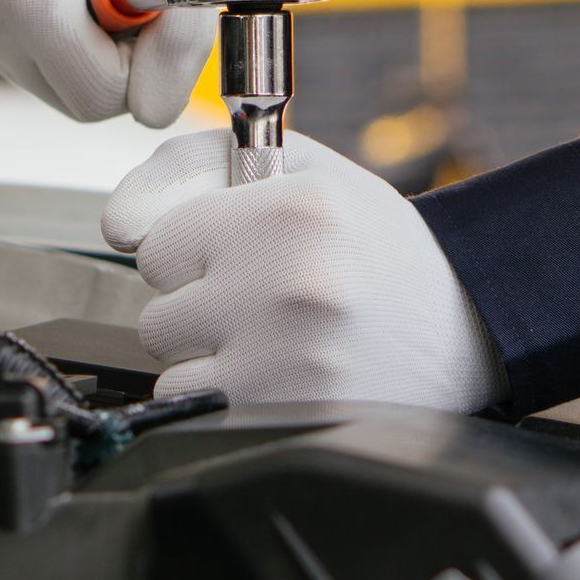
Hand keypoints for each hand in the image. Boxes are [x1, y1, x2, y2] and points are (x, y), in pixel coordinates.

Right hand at [0, 0, 218, 126]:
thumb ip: (185, 39)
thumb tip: (155, 112)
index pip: (101, 99)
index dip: (146, 59)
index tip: (154, 2)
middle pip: (76, 100)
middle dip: (119, 56)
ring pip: (53, 84)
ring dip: (91, 46)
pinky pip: (29, 57)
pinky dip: (62, 33)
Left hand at [102, 130, 508, 410]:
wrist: (462, 326)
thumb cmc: (371, 246)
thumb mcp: (297, 170)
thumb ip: (192, 165)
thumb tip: (117, 223)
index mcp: (293, 212)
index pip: (155, 245)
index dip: (194, 250)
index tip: (242, 251)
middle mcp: (290, 284)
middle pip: (157, 311)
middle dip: (200, 304)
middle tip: (267, 296)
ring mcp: (288, 360)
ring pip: (170, 365)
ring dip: (209, 355)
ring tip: (277, 335)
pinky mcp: (287, 414)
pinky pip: (195, 407)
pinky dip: (226, 394)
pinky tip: (281, 372)